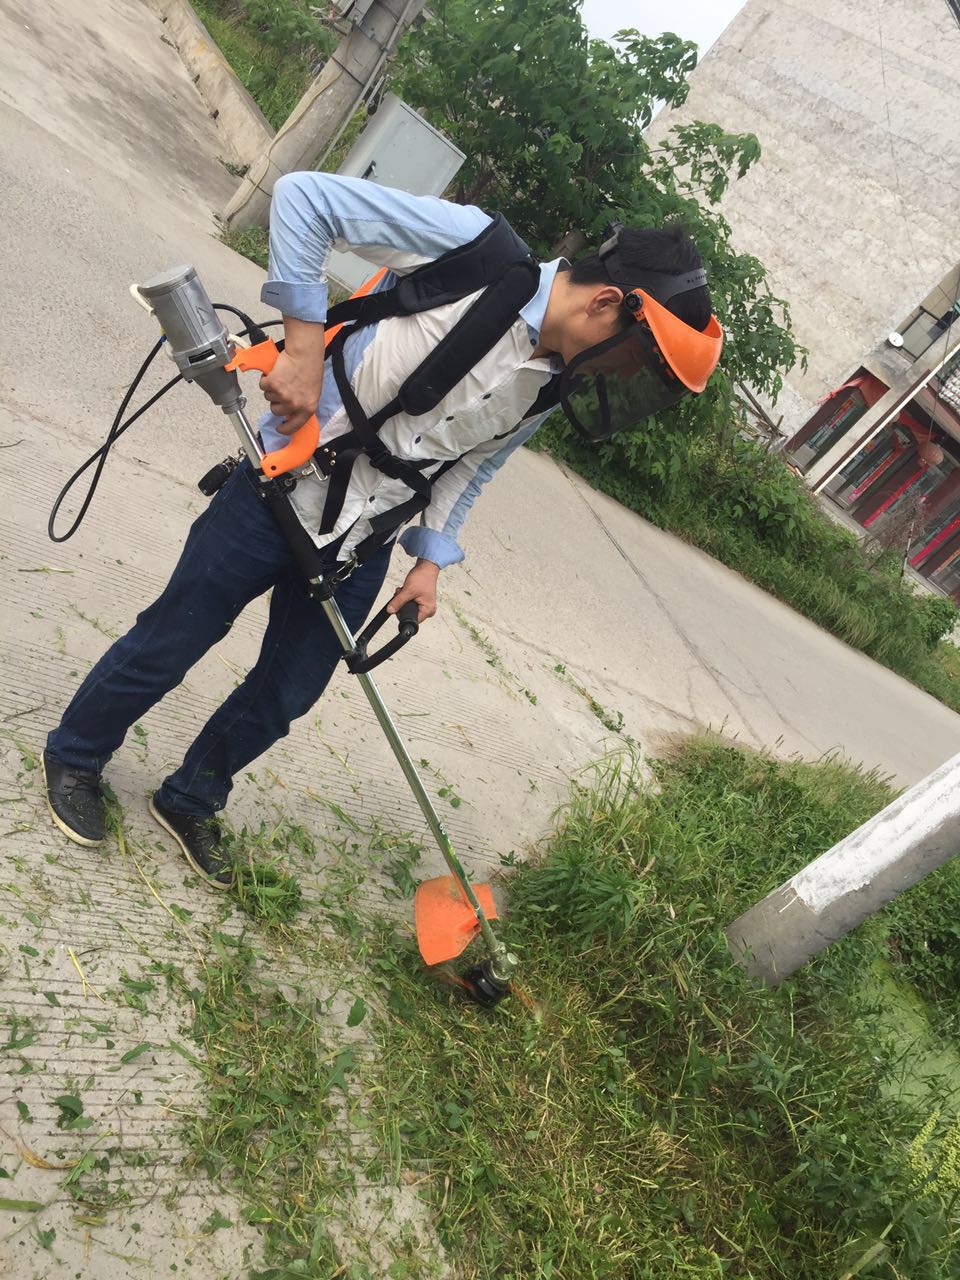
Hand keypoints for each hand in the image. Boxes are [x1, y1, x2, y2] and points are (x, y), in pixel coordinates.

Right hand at [259, 316, 325, 434]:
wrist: (305, 353)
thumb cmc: (310, 369)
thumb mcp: (312, 393)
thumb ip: (302, 405)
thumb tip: (291, 413)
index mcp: (308, 408)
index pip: (294, 426)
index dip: (285, 429)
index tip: (279, 428)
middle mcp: (295, 404)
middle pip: (276, 411)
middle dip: (276, 401)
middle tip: (282, 389)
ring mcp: (283, 395)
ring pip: (268, 397)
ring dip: (271, 389)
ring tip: (282, 378)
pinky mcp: (273, 384)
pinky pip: (263, 386)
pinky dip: (266, 379)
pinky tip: (275, 373)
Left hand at [386, 559, 439, 622]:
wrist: (427, 567)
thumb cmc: (423, 577)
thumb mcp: (408, 591)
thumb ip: (398, 602)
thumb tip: (390, 610)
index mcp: (428, 610)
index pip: (411, 620)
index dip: (402, 613)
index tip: (398, 605)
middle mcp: (428, 610)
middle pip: (409, 614)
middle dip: (402, 605)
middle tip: (402, 594)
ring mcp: (425, 606)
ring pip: (408, 609)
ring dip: (403, 600)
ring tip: (405, 590)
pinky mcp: (422, 601)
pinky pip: (410, 604)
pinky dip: (406, 598)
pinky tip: (407, 591)